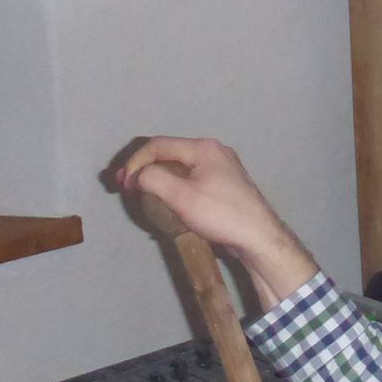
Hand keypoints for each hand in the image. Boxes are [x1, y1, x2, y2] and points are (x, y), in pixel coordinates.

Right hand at [112, 137, 318, 306]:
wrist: (258, 236)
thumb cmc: (221, 214)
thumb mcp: (181, 195)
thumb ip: (153, 178)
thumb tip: (137, 174)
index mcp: (204, 148)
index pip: (158, 145)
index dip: (135, 162)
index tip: (122, 184)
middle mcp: (213, 151)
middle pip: (167, 152)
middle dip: (142, 167)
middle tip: (123, 186)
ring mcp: (220, 167)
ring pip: (177, 165)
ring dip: (155, 176)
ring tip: (137, 191)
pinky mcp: (222, 184)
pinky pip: (189, 177)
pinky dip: (171, 184)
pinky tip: (161, 196)